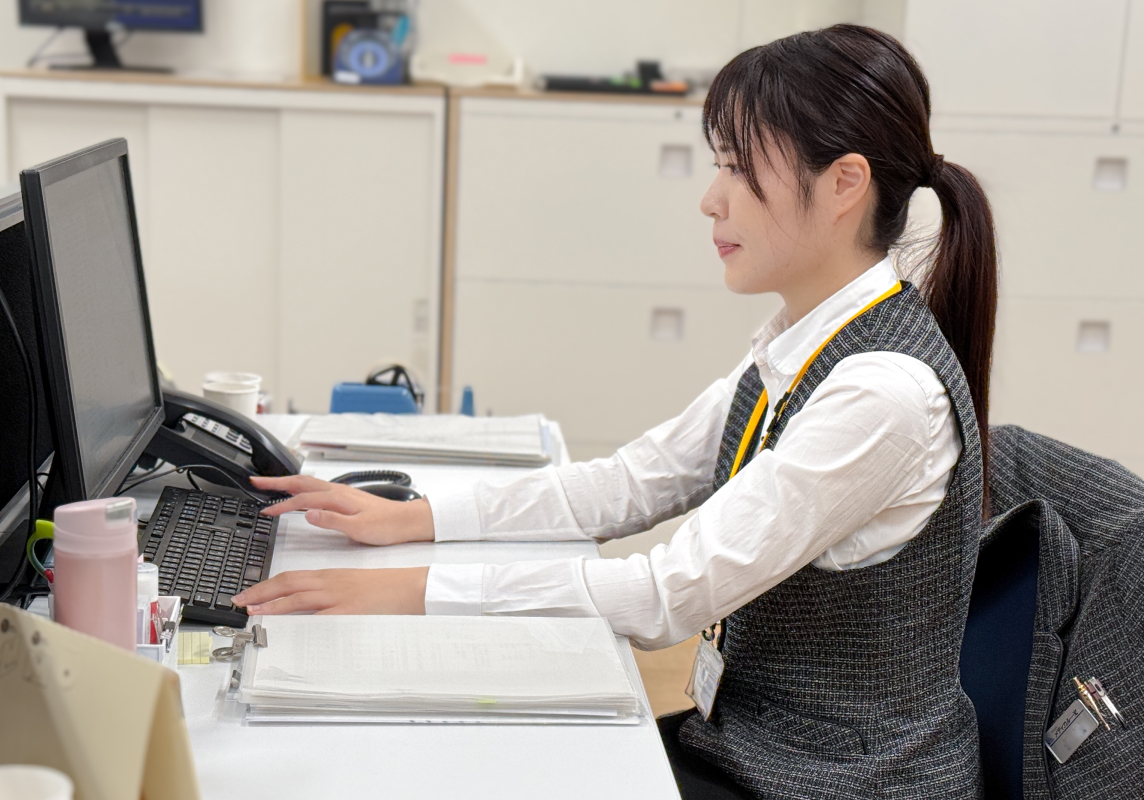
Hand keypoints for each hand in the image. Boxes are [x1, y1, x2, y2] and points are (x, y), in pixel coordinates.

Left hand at [232, 567, 428, 614]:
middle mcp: (329, 583)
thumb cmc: (383, 587)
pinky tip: (289, 627)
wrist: (408, 587)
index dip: (266, 585)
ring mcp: (338, 597)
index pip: (290, 577)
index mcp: (329, 576)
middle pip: (287, 583)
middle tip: (239, 602)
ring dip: (272, 604)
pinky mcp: (349, 611)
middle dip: (260, 592)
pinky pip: (320, 616)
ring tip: (253, 612)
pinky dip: (302, 621)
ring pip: (298, 597)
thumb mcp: (350, 585)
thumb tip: (303, 608)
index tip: (248, 594)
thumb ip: (327, 594)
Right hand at [252, 475, 433, 545]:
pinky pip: (317, 488)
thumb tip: (308, 514)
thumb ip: (332, 521)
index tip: (266, 510)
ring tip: (271, 484)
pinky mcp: (345, 498)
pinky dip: (302, 488)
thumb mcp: (358, 528)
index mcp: (338, 498)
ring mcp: (342, 493)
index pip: (303, 498)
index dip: (282, 504)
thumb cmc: (387, 526)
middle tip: (256, 482)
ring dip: (288, 482)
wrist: (406, 522)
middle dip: (277, 481)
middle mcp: (338, 492)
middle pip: (302, 482)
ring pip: (309, 483)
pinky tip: (300, 494)